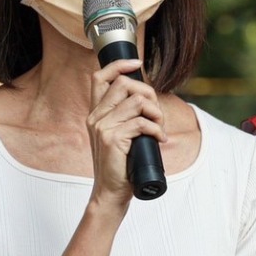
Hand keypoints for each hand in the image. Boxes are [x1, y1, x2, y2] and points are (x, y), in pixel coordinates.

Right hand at [86, 58, 164, 203]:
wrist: (111, 192)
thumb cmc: (120, 164)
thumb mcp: (118, 135)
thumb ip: (124, 116)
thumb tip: (146, 98)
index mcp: (95, 113)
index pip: (99, 77)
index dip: (118, 65)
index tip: (137, 63)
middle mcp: (95, 117)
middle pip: (123, 84)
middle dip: (148, 92)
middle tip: (156, 112)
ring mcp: (102, 127)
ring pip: (136, 101)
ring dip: (156, 112)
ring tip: (160, 127)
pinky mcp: (112, 139)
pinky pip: (142, 123)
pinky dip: (157, 129)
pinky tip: (160, 139)